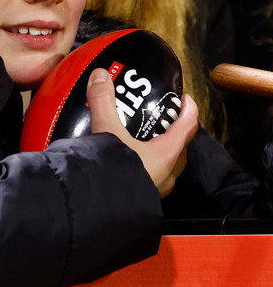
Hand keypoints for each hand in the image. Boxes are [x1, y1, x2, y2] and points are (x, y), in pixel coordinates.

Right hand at [87, 68, 198, 196]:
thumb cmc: (112, 173)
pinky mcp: (143, 198)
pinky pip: (152, 177)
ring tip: (141, 138)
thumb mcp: (106, 130)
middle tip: (161, 117)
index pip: (188, 126)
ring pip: (167, 165)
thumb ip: (103, 100)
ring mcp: (157, 189)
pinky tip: (128, 160)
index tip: (185, 98)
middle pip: (180, 146)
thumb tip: (101, 74)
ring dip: (160, 149)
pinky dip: (145, 165)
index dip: (189, 109)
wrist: (97, 211)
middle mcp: (167, 173)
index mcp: (167, 154)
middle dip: (174, 130)